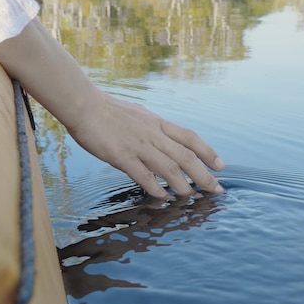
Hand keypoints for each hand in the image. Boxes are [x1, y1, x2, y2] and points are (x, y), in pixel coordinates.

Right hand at [66, 91, 225, 199]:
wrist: (83, 105)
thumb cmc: (106, 110)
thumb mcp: (137, 115)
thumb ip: (150, 129)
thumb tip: (160, 141)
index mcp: (157, 122)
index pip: (190, 137)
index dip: (208, 152)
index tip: (220, 165)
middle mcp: (152, 134)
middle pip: (186, 157)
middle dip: (204, 175)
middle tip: (217, 189)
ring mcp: (138, 145)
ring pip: (169, 169)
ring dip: (184, 185)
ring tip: (193, 198)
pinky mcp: (122, 156)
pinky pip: (143, 176)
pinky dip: (155, 188)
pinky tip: (162, 198)